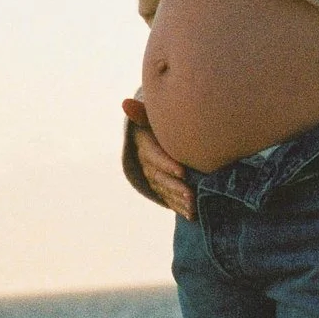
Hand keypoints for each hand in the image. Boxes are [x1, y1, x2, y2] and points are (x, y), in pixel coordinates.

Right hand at [123, 97, 193, 218]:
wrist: (167, 130)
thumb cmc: (166, 119)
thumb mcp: (155, 115)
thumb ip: (144, 112)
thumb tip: (125, 103)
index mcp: (144, 142)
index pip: (154, 155)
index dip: (167, 164)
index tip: (183, 172)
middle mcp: (145, 161)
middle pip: (158, 176)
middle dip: (174, 187)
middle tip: (191, 194)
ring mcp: (152, 175)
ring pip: (163, 190)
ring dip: (178, 200)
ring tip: (193, 206)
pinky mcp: (160, 185)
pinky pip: (168, 198)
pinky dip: (179, 207)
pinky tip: (191, 214)